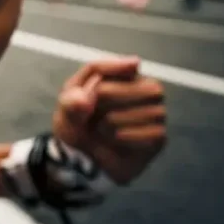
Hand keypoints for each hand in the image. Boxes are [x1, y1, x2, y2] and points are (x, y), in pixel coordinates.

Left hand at [52, 57, 166, 184]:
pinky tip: (116, 140)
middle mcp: (146, 91)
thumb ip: (72, 98)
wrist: (79, 157)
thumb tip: (93, 92)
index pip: (127, 66)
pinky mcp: (158, 138)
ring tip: (103, 128)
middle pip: (149, 88)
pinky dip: (127, 138)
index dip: (109, 76)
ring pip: (153, 112)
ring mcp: (156, 114)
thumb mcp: (66, 108)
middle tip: (95, 111)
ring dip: (117, 121)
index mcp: (125, 76)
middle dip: (114, 98)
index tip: (92, 90)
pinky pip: (153, 134)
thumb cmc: (76, 124)